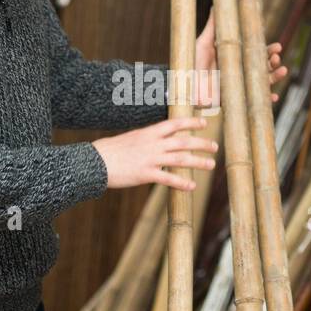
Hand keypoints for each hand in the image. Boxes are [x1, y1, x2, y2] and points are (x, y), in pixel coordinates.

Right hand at [93, 117, 218, 190]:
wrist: (95, 161)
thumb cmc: (110, 151)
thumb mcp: (130, 138)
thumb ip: (146, 140)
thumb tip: (156, 140)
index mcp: (149, 133)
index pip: (175, 124)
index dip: (191, 123)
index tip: (204, 124)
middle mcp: (153, 144)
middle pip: (183, 141)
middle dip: (201, 143)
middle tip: (215, 147)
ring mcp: (150, 159)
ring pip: (180, 159)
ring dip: (198, 162)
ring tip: (210, 165)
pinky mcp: (145, 174)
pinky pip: (168, 178)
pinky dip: (181, 183)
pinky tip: (191, 186)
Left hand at [193, 10, 287, 108]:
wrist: (183, 85)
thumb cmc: (192, 62)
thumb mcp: (203, 42)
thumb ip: (212, 26)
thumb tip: (217, 4)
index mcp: (234, 58)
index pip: (256, 53)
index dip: (268, 51)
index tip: (278, 47)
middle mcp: (239, 72)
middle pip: (262, 67)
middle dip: (273, 62)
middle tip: (277, 58)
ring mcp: (238, 86)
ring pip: (262, 83)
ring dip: (274, 78)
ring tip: (282, 71)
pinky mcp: (235, 99)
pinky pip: (254, 101)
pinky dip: (265, 99)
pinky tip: (274, 96)